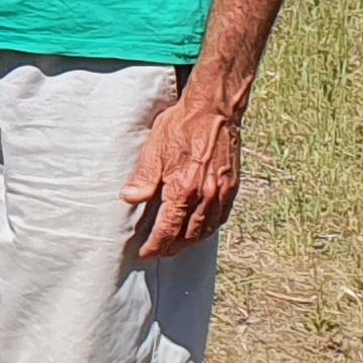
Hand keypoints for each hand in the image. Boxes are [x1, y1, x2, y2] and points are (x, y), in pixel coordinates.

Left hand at [121, 92, 241, 258]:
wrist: (214, 109)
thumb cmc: (182, 125)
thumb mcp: (154, 149)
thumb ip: (143, 178)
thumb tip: (129, 198)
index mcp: (183, 189)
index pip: (168, 230)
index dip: (157, 245)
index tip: (147, 253)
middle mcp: (206, 196)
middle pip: (188, 235)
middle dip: (173, 248)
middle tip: (159, 252)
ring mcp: (222, 193)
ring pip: (206, 230)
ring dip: (190, 242)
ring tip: (177, 245)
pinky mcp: (232, 186)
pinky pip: (221, 218)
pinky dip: (209, 228)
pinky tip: (200, 228)